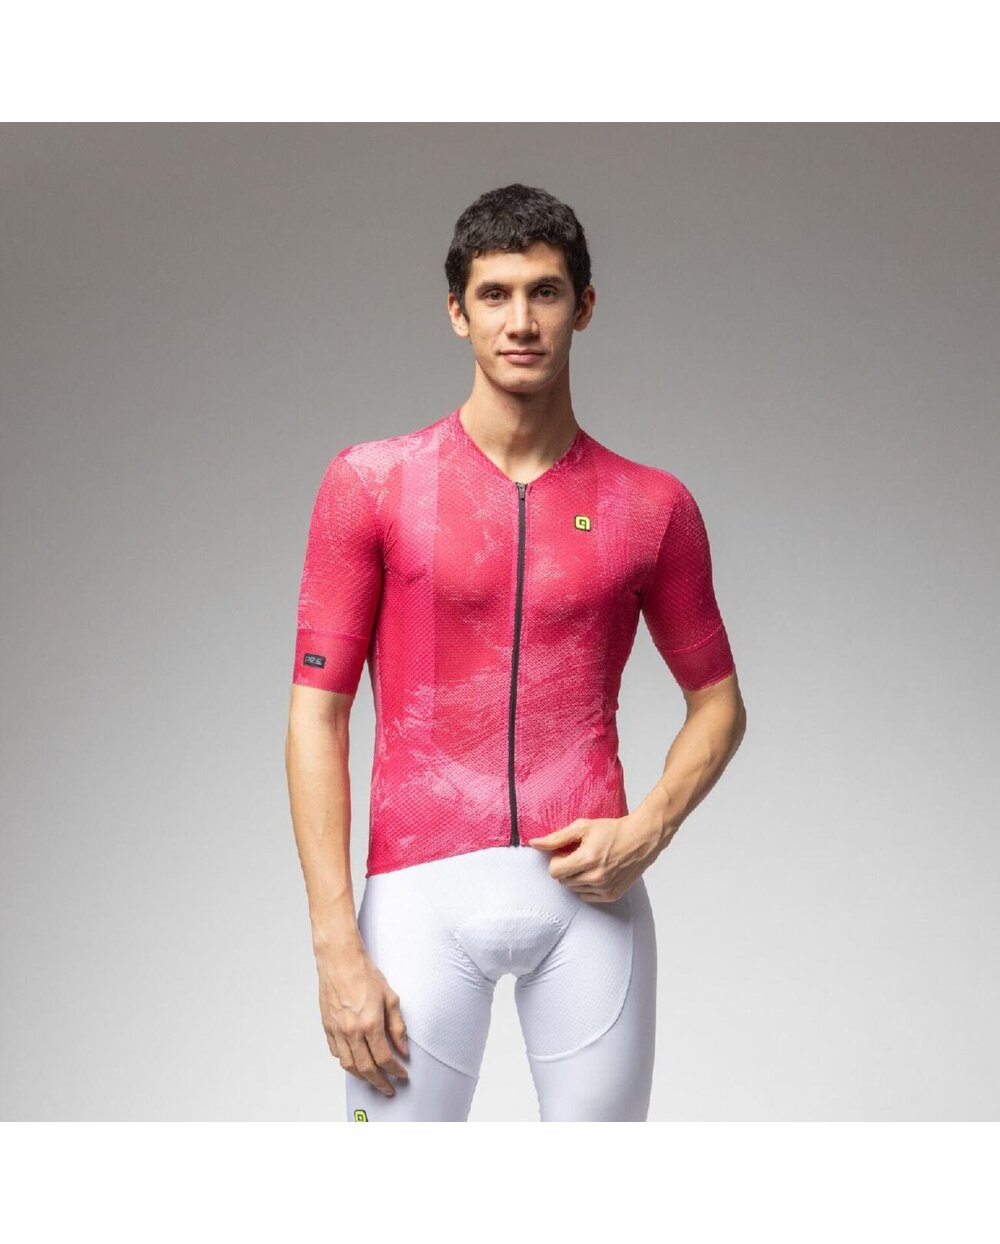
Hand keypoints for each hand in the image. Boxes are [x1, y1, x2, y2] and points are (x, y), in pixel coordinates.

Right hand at [316, 947, 409, 1096]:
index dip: (395, 1071)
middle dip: (380, 1082)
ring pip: (349, 1065)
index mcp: (370, 1024)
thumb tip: (403, 1049)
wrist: (340, 960)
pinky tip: (355, 1062)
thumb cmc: (364, 974)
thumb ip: (398, 1027)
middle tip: (388, 1088)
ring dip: (362, 1077)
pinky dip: (347, 1062)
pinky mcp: (327, 1027)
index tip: (402, 1075)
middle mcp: (352, 1031)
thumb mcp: (390, 998)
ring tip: (373, 1080)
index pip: (385, 1058)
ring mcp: (337, 1031)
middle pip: (366, 1069)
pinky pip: (336, 1053)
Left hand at [526, 814, 668, 902]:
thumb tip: (533, 844)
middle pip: (563, 881)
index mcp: (587, 859)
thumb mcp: (582, 827)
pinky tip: (597, 871)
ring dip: (576, 877)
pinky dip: (587, 885)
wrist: (641, 839)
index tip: (566, 852)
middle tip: (578, 855)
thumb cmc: (612, 830)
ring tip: (590, 862)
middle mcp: (596, 877)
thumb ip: (556, 837)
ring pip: (574, 889)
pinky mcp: (611, 895)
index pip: (554, 872)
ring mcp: (605, 888)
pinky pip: (586, 896)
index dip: (556, 860)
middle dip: (566, 868)